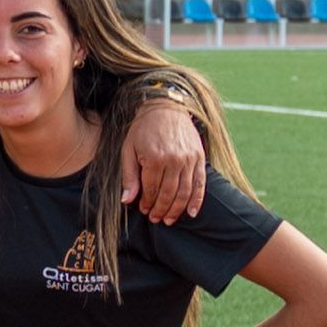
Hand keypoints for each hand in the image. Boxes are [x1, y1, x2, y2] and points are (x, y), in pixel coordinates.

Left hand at [121, 92, 208, 222]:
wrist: (166, 107)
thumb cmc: (143, 129)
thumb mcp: (128, 149)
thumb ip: (129, 176)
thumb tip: (127, 200)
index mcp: (154, 159)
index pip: (151, 189)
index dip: (147, 203)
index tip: (143, 210)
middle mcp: (174, 160)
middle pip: (168, 194)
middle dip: (161, 209)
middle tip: (156, 219)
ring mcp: (189, 159)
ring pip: (184, 192)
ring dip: (176, 209)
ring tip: (169, 219)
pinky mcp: (199, 157)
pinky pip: (200, 183)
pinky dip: (197, 200)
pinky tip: (191, 212)